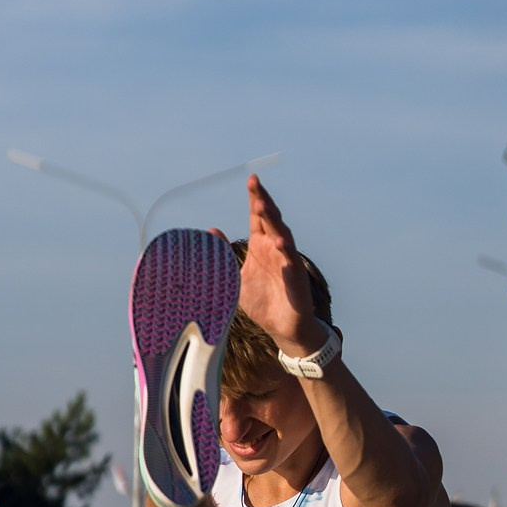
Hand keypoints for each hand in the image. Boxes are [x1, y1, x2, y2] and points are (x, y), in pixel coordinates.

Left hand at [235, 174, 322, 355]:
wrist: (281, 326)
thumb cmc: (261, 300)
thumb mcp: (235, 276)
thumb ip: (224, 254)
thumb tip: (210, 231)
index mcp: (261, 244)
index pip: (258, 216)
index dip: (255, 198)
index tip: (251, 180)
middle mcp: (275, 247)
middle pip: (270, 218)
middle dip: (263, 201)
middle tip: (255, 185)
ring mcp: (287, 259)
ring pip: (282, 233)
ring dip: (273, 220)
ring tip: (263, 207)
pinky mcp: (296, 276)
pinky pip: (291, 260)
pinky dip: (285, 250)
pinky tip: (278, 242)